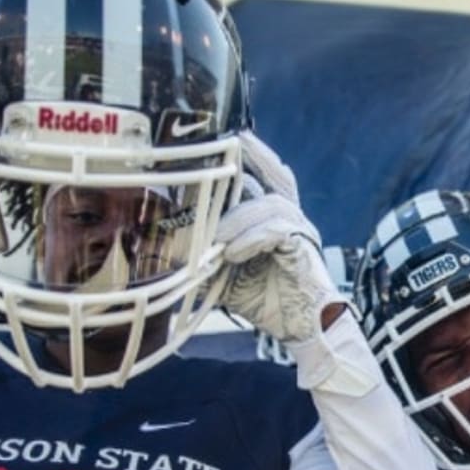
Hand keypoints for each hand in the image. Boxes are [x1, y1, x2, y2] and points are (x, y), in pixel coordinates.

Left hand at [215, 132, 343, 342]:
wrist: (302, 329)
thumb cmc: (267, 302)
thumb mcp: (225, 278)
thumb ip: (204, 261)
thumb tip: (165, 257)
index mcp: (272, 220)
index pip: (261, 179)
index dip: (246, 159)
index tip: (224, 140)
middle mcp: (290, 219)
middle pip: (276, 175)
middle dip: (255, 156)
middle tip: (233, 141)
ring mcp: (299, 231)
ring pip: (270, 205)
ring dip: (237, 220)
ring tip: (216, 241)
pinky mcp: (304, 247)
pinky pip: (277, 230)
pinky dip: (252, 239)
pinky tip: (234, 252)